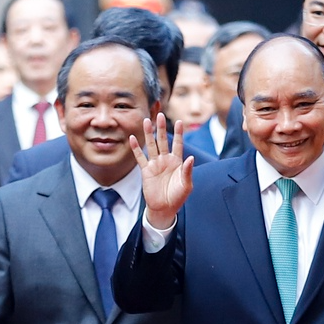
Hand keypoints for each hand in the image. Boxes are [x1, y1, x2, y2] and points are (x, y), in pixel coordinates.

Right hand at [130, 114, 193, 230]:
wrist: (164, 208)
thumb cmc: (177, 197)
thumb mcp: (186, 185)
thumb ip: (187, 171)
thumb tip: (191, 158)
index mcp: (177, 162)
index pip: (178, 144)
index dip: (179, 133)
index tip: (180, 121)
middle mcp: (166, 160)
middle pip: (163, 140)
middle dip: (161, 128)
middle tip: (160, 114)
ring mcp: (155, 164)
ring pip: (151, 145)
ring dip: (149, 133)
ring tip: (146, 121)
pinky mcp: (146, 171)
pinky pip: (140, 157)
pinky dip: (136, 148)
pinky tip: (132, 138)